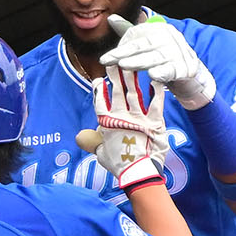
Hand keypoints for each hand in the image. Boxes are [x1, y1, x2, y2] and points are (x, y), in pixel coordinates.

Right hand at [91, 66, 168, 194]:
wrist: (138, 173)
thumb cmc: (119, 165)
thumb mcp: (101, 154)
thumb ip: (91, 142)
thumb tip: (79, 136)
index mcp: (107, 125)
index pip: (100, 103)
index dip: (98, 91)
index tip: (98, 81)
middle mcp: (122, 117)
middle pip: (116, 93)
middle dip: (115, 76)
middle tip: (114, 62)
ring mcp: (138, 118)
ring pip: (134, 93)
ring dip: (132, 77)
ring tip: (131, 64)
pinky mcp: (154, 121)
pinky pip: (156, 102)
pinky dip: (156, 90)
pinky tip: (155, 78)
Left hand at [102, 15, 216, 110]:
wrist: (189, 68)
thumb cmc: (162, 54)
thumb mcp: (146, 43)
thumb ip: (129, 33)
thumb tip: (111, 19)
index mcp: (158, 30)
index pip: (135, 40)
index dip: (119, 50)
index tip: (104, 59)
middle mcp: (168, 38)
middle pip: (143, 46)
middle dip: (126, 54)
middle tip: (111, 60)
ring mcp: (177, 52)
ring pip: (155, 58)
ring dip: (139, 62)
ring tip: (124, 65)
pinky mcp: (185, 67)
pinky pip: (172, 70)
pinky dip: (163, 72)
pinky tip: (153, 75)